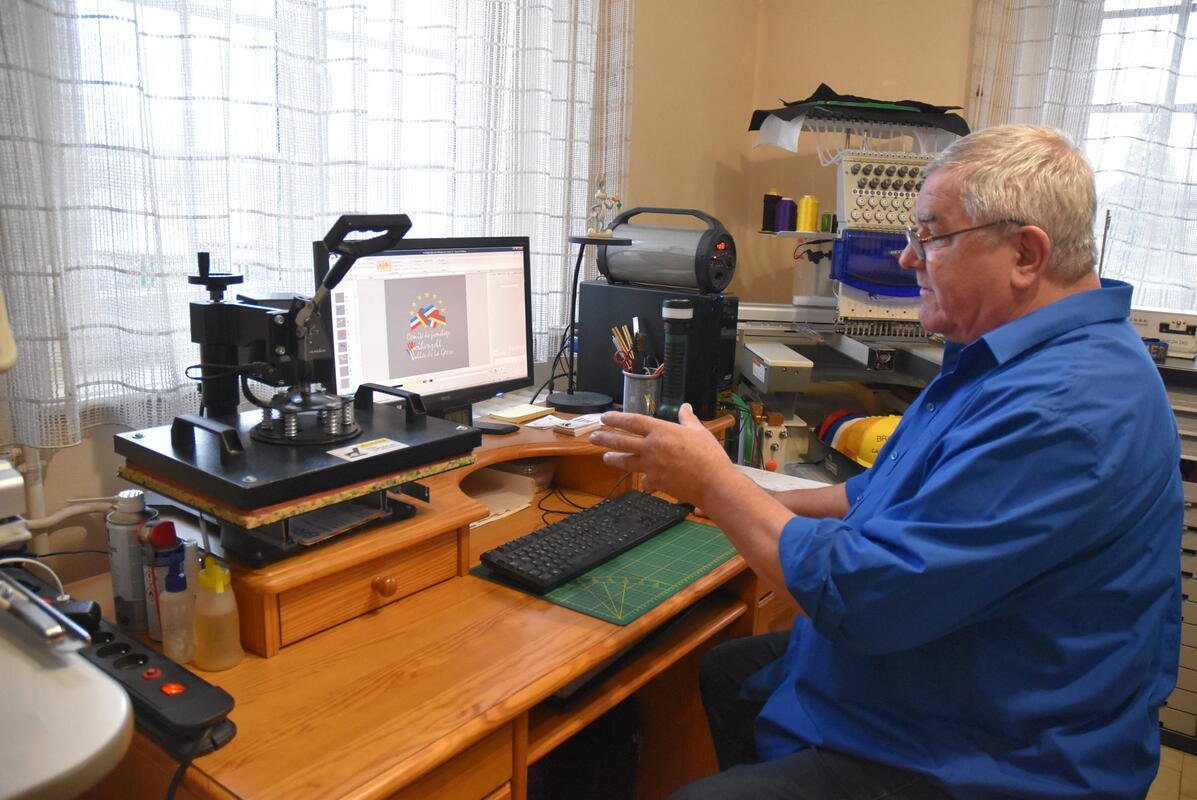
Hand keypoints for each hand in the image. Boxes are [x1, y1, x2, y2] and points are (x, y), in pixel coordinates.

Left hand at [589, 403, 734, 507]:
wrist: (713, 483)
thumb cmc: (710, 457)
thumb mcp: (700, 432)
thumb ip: (688, 419)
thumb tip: (686, 407)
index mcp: (662, 431)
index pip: (632, 421)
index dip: (616, 418)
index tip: (605, 418)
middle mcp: (652, 447)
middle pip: (621, 441)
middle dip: (604, 438)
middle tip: (593, 436)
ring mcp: (651, 466)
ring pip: (625, 461)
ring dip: (613, 459)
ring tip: (605, 457)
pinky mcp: (655, 482)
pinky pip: (644, 480)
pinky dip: (643, 480)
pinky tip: (642, 481)